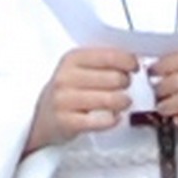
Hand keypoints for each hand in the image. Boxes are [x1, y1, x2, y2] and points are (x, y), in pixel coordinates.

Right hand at [26, 47, 141, 154]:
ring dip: (123, 102)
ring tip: (122, 103)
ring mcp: (64, 100)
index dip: (129, 62)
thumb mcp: (79, 69)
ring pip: (112, 99)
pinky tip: (112, 117)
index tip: (133, 67)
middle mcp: (65, 77)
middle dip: (125, 84)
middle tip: (123, 88)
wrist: (43, 118)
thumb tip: (135, 60)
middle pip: (115, 78)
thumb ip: (103, 61)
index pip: (110, 56)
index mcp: (71, 59)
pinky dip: (113, 119)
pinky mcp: (67, 122)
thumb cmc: (68, 92)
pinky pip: (103, 120)